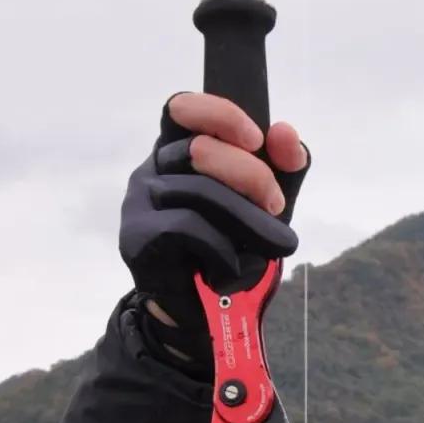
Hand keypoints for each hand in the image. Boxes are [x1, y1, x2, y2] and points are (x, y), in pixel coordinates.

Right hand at [119, 92, 311, 365]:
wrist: (203, 313)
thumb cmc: (231, 249)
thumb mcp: (265, 204)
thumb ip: (282, 167)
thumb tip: (286, 133)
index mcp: (176, 151)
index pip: (182, 108)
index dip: (218, 113)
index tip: (256, 138)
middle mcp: (151, 170)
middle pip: (201, 149)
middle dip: (253, 176)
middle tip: (278, 208)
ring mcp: (139, 202)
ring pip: (201, 192)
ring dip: (250, 222)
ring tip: (276, 245)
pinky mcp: (137, 238)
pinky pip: (190, 228)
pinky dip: (223, 250)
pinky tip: (230, 269)